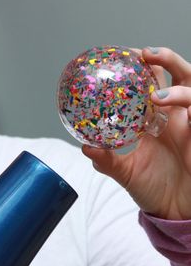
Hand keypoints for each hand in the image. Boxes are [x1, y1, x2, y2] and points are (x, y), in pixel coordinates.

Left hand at [82, 47, 190, 219]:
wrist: (173, 210)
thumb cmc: (152, 187)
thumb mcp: (126, 173)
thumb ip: (107, 160)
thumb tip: (85, 145)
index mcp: (154, 118)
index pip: (151, 82)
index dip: (141, 66)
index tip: (124, 56)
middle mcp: (174, 116)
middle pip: (177, 75)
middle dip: (164, 59)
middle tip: (144, 55)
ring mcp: (190, 125)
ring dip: (178, 90)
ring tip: (156, 97)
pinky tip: (188, 117)